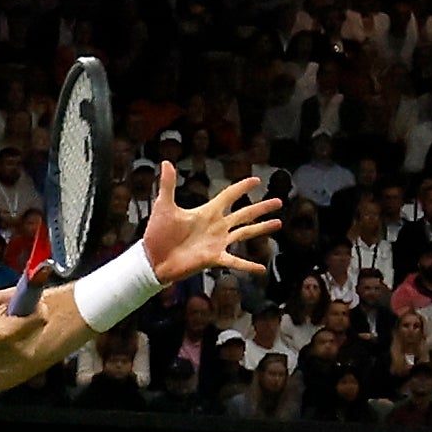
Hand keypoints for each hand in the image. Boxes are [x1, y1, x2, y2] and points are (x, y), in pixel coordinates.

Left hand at [140, 166, 287, 290]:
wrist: (153, 260)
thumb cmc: (157, 234)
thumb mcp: (164, 207)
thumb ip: (168, 185)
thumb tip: (165, 162)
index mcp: (207, 212)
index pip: (229, 196)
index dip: (242, 187)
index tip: (256, 180)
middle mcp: (216, 226)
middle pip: (244, 214)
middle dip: (261, 207)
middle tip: (279, 201)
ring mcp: (217, 242)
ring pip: (245, 233)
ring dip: (262, 228)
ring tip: (279, 223)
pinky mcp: (214, 258)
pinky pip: (235, 261)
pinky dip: (248, 265)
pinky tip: (262, 268)